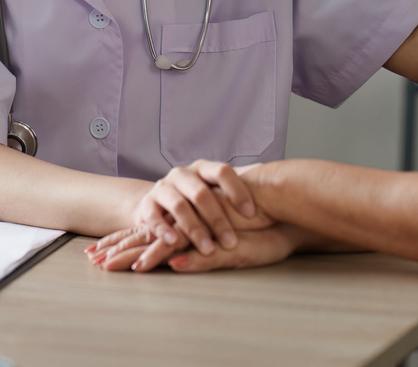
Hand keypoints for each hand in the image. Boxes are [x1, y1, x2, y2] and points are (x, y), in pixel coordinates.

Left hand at [89, 223, 303, 273]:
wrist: (284, 210)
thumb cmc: (265, 232)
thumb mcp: (233, 255)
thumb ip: (203, 259)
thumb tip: (174, 264)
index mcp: (191, 230)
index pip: (153, 239)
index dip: (128, 246)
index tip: (102, 254)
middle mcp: (189, 223)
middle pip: (147, 238)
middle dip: (120, 249)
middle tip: (94, 260)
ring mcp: (195, 223)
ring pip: (156, 240)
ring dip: (131, 254)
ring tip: (109, 266)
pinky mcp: (204, 226)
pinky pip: (179, 242)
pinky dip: (160, 255)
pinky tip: (145, 266)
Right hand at [123, 161, 270, 258]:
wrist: (161, 206)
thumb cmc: (200, 201)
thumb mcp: (220, 190)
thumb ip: (241, 182)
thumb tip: (271, 172)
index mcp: (203, 168)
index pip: (222, 172)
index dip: (237, 191)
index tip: (252, 213)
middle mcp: (182, 175)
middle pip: (201, 192)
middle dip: (217, 219)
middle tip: (231, 242)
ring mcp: (163, 189)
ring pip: (179, 205)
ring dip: (194, 229)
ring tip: (208, 248)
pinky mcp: (146, 207)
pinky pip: (154, 217)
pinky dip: (163, 229)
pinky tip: (173, 242)